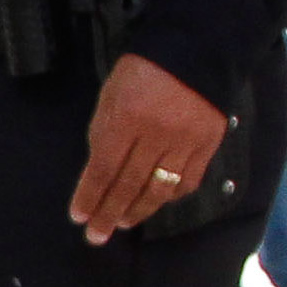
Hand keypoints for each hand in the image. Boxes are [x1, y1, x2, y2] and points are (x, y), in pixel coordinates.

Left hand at [71, 53, 233, 242]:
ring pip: (160, 187)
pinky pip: (188, 179)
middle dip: (109, 213)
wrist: (193, 51)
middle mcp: (157, 134)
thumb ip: (103, 133)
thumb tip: (96, 172)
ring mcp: (186, 141)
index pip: (102, 169)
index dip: (89, 196)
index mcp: (126, 119)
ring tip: (123, 223)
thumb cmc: (142, 72)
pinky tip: (155, 203)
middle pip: (129, 184)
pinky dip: (170, 195)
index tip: (78, 217)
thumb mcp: (110, 96)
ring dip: (139, 210)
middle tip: (97, 235)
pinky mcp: (208, 143)